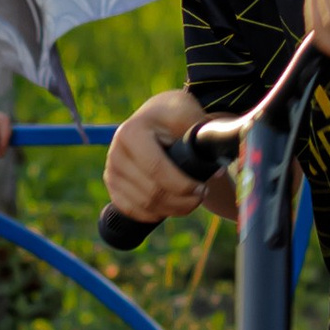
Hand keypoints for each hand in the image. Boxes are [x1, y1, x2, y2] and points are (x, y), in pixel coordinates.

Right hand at [104, 88, 216, 227]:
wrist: (155, 117)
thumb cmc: (174, 116)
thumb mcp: (188, 115)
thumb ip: (204, 137)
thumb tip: (218, 170)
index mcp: (131, 133)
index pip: (156, 169)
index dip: (182, 185)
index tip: (203, 188)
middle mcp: (116, 153)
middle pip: (151, 192)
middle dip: (181, 201)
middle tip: (202, 196)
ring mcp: (111, 171)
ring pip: (145, 206)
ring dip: (172, 209)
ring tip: (190, 201)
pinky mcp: (112, 186)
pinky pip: (133, 211)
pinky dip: (155, 214)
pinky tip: (171, 206)